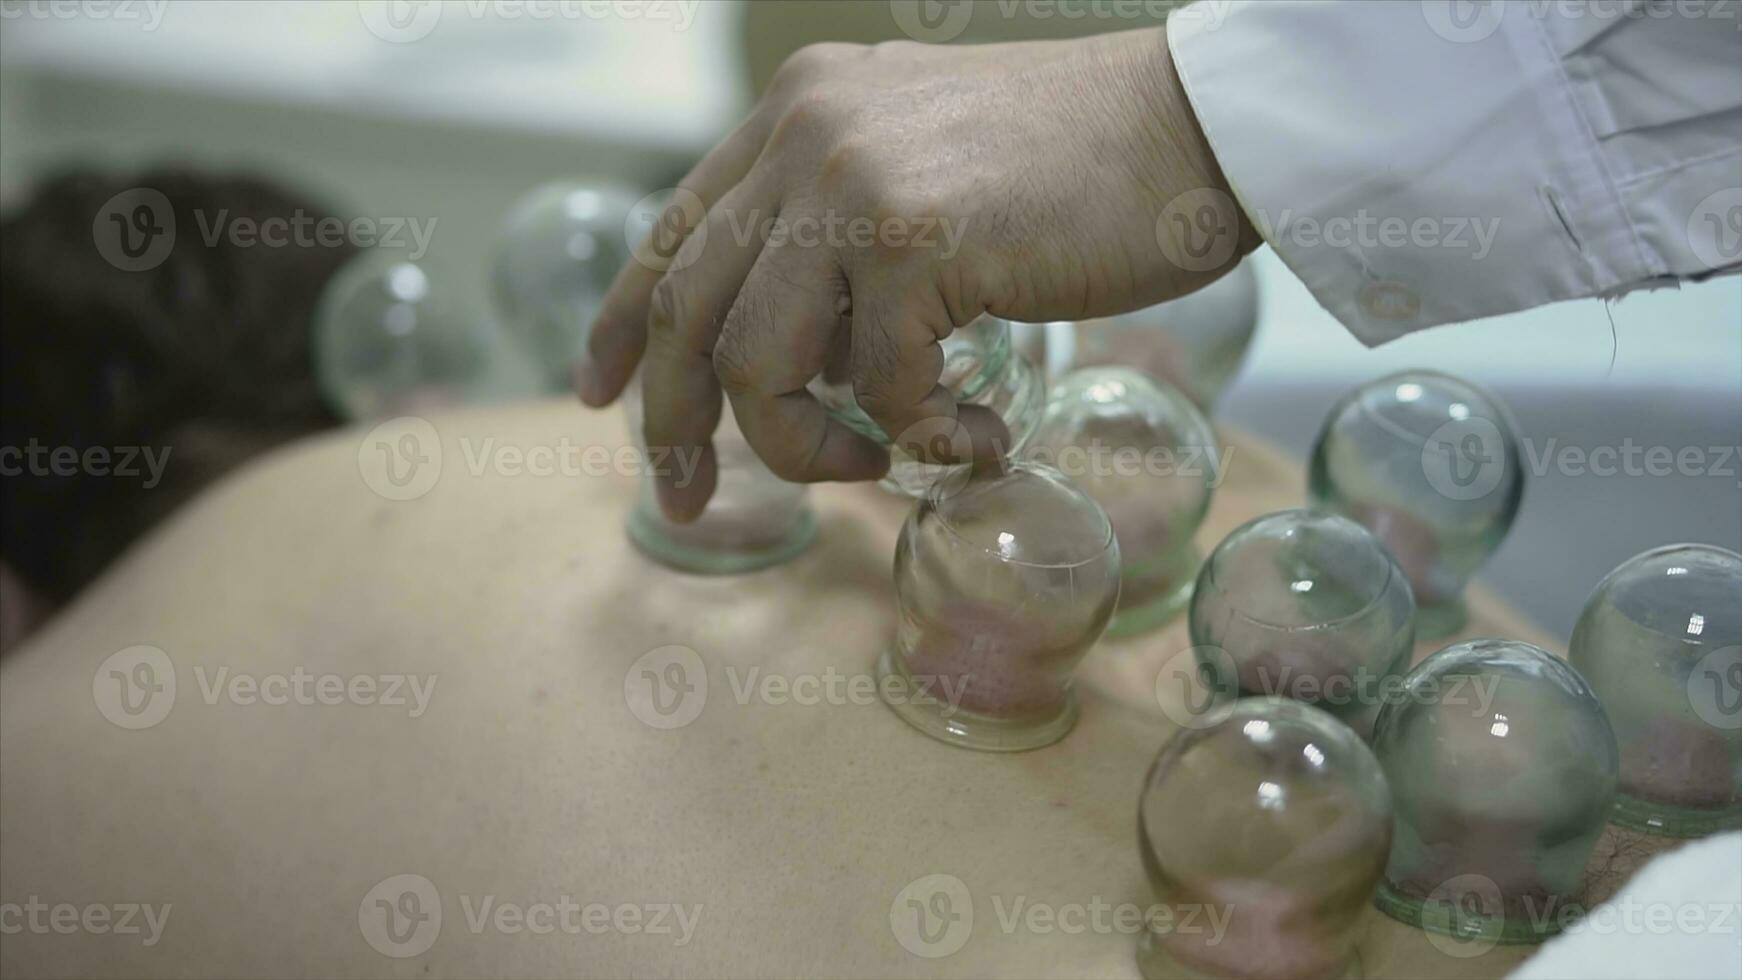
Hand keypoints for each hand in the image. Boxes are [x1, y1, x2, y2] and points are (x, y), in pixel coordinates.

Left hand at [577, 27, 1256, 520]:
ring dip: (810, 448)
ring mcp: (853, 182)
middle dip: (677, 427)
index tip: (600, 398)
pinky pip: (876, 389)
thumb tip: (797, 345)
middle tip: (686, 500)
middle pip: (689, 313)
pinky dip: (923, 438)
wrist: (1194, 128)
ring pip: (759, 366)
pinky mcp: (915, 242)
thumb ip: (846, 226)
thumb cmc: (1081, 167)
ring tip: (884, 459)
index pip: (675, 231)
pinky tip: (977, 435)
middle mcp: (804, 134)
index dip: (624, 326)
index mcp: (798, 113)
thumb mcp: (925, 164)